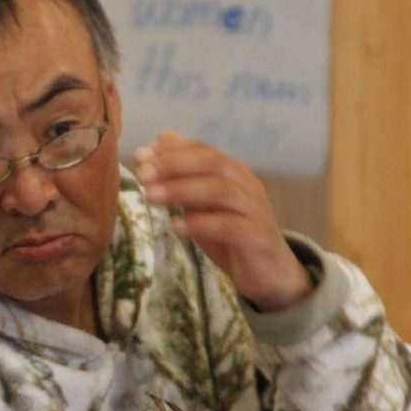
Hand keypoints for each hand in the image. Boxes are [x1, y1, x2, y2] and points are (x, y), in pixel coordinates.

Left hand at [134, 130, 312, 310]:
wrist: (270, 273)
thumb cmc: (232, 236)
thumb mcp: (204, 204)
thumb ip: (186, 175)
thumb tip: (163, 137)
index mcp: (233, 172)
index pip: (202, 150)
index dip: (171, 151)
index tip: (140, 156)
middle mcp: (246, 184)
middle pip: (211, 163)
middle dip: (174, 165)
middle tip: (143, 175)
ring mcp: (254, 209)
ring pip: (219, 190)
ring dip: (182, 191)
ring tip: (151, 198)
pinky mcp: (257, 236)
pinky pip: (228, 226)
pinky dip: (200, 224)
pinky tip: (176, 228)